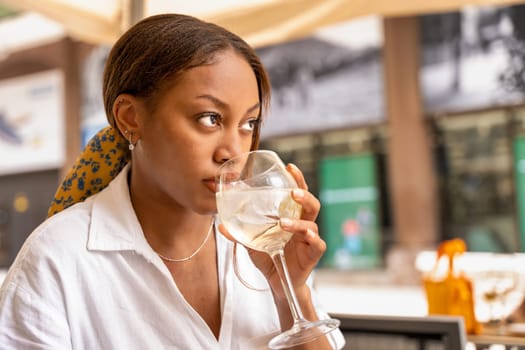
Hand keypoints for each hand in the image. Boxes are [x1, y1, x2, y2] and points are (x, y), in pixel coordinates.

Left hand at [218, 163, 325, 300]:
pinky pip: (317, 243)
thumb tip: (220, 224)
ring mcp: (310, 239)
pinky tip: (304, 236)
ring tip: (283, 222)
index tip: (290, 167)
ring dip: (299, 222)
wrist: (279, 283)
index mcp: (292, 217)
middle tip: (293, 191)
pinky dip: (310, 238)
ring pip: (312, 224)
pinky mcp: (313, 254)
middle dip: (304, 195)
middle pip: (311, 204)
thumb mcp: (252, 243)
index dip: (297, 180)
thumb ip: (240, 233)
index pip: (298, 194)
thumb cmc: (269, 258)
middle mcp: (304, 224)